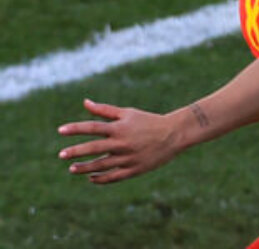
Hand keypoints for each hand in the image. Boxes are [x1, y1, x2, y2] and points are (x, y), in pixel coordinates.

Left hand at [57, 99, 183, 183]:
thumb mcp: (128, 113)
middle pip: (93, 148)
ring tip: (72, 169)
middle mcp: (122, 143)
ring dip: (84, 168)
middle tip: (61, 155)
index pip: (93, 127)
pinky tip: (91, 178)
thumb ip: (104, 110)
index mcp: (120, 127)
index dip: (76, 128)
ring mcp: (128, 158)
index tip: (60, 130)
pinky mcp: (134, 170)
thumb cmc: (148, 121)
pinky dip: (100, 179)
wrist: (174, 134)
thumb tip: (84, 102)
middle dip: (75, 152)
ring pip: (100, 165)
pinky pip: (112, 177)